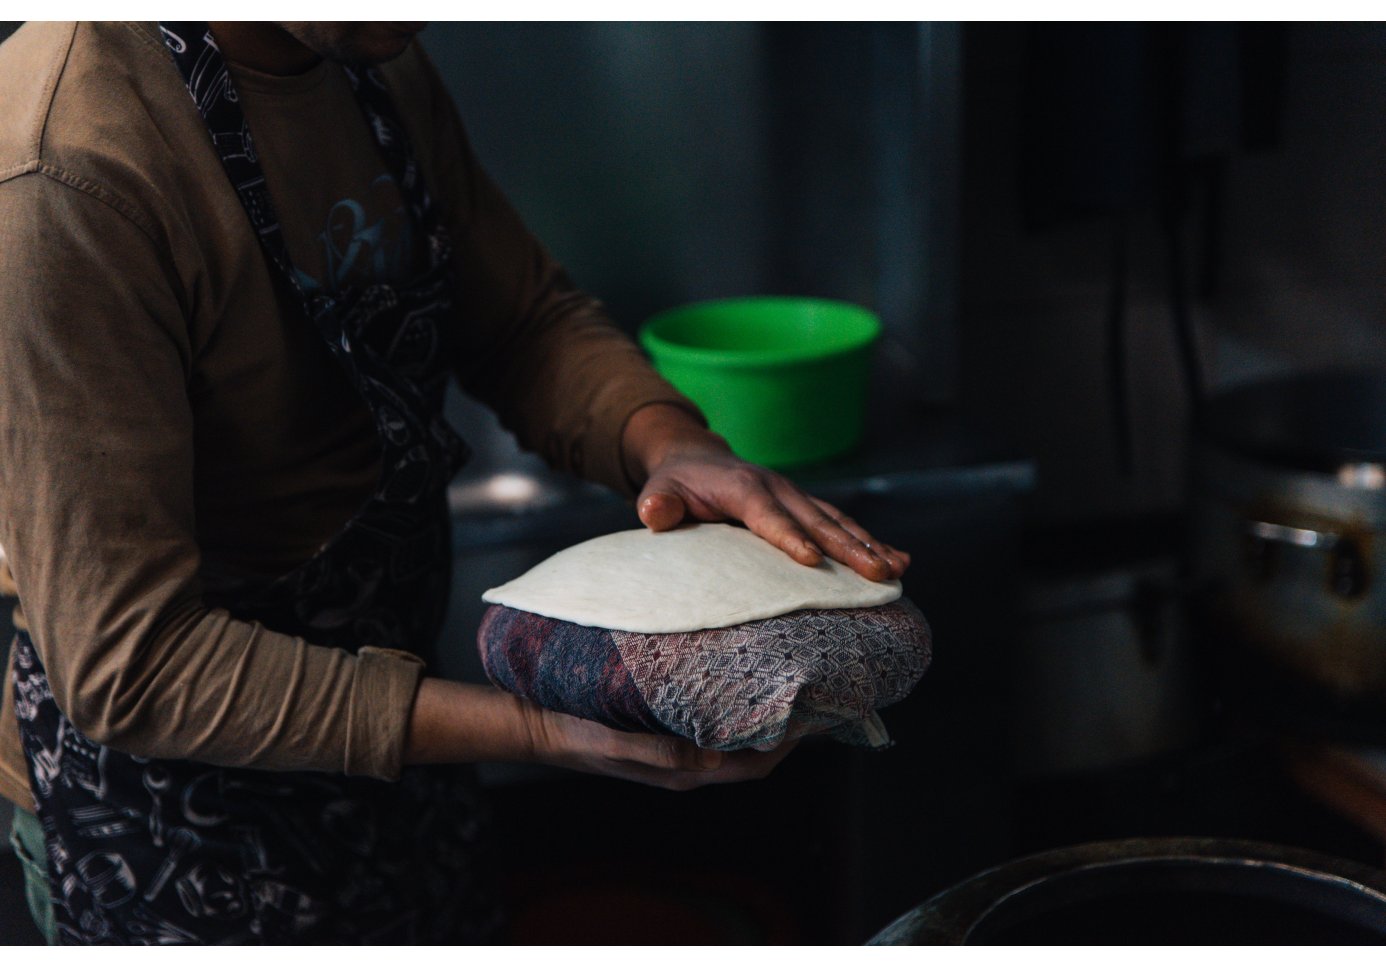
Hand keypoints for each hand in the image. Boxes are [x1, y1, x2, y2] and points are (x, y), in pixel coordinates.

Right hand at [525, 703, 796, 791]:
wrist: (537, 725)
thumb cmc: (574, 733)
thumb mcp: (613, 742)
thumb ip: (659, 752)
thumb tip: (710, 760)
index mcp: (685, 773)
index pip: (755, 765)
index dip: (790, 744)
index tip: (815, 713)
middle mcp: (690, 765)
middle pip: (756, 752)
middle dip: (788, 728)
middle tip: (814, 689)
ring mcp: (679, 747)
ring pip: (738, 736)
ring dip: (765, 715)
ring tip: (786, 679)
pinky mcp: (668, 729)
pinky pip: (715, 722)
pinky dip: (738, 705)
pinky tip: (741, 676)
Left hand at [622, 404, 909, 581]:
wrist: (696, 458)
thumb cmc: (676, 484)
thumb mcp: (659, 490)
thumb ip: (658, 503)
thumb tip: (654, 512)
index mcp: (743, 488)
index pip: (768, 515)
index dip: (789, 536)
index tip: (812, 560)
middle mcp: (778, 489)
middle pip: (817, 520)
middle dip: (849, 548)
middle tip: (878, 574)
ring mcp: (796, 497)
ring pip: (838, 522)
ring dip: (869, 546)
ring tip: (897, 569)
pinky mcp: (806, 507)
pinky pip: (842, 524)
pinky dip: (870, 541)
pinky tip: (898, 560)